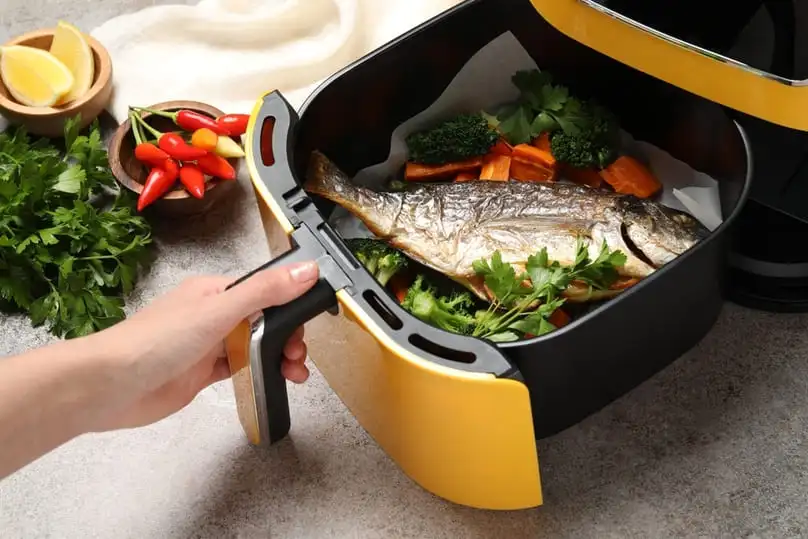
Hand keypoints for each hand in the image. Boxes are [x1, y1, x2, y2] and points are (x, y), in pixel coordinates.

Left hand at [87, 261, 318, 431]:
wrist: (111, 386)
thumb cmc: (158, 340)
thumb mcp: (219, 310)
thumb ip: (265, 292)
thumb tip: (308, 270)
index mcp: (215, 291)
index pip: (266, 291)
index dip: (291, 305)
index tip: (309, 321)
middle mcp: (213, 314)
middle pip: (265, 320)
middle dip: (288, 336)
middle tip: (297, 354)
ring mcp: (208, 344)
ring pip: (256, 346)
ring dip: (279, 357)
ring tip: (295, 374)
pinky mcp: (203, 373)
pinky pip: (241, 368)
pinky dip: (260, 373)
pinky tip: (274, 380)